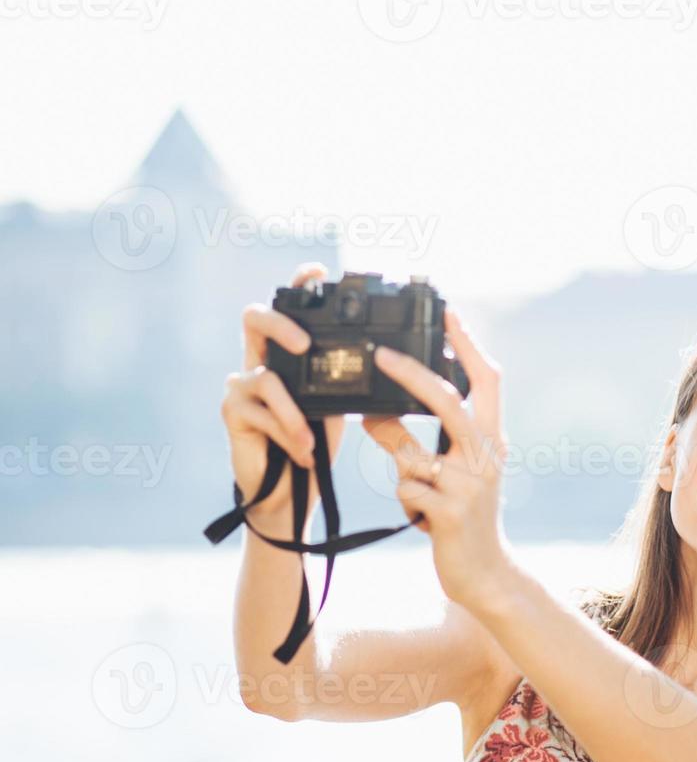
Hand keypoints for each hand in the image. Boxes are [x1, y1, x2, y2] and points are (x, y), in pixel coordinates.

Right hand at [219, 262, 346, 520]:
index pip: (288, 307)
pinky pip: (262, 413)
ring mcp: (242, 384)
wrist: (290, 492)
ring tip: (313, 442)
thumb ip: (350, 381)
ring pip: (265, 378)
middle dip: (280, 324)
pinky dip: (288, 434)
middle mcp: (259, 361)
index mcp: (287, 354)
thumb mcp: (339, 406)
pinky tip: (303, 453)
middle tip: (304, 344)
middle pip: (255, 317)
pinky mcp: (232, 411)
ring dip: (294, 414)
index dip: (298, 284)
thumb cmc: (315, 443)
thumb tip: (399, 361)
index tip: (318, 270)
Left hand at [362, 311, 512, 611]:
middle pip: (448, 401)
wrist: (485, 573)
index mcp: (493, 439)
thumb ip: (416, 441)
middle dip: (412, 376)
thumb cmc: (462, 517)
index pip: (487, 381)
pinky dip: (405, 502)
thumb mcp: (445, 473)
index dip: (467, 346)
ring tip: (419, 496)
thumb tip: (372, 413)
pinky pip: (406, 490)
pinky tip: (424, 521)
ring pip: (413, 454)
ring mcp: (471, 484)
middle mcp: (487, 455)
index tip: (447, 312)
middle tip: (379, 354)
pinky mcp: (451, 513)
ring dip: (402, 471)